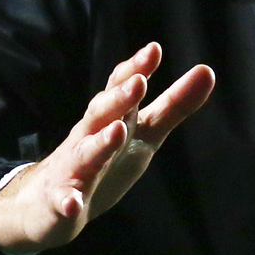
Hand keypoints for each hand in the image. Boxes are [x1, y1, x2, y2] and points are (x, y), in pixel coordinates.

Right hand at [0, 42, 213, 254]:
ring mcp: (72, 169)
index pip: (120, 88)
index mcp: (110, 117)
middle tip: (139, 81)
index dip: (136, 69)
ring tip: (117, 131)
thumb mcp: (144, 132)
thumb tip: (207, 70)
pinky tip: (74, 205)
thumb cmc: (105, 159)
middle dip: (119, 97)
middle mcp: (88, 136)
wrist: (46, 204)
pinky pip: (63, 201)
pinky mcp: (61, 201)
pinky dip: (68, 202)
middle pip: (101, 113)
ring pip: (85, 153)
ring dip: (100, 142)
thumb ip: (174, 105)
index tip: (154, 49)